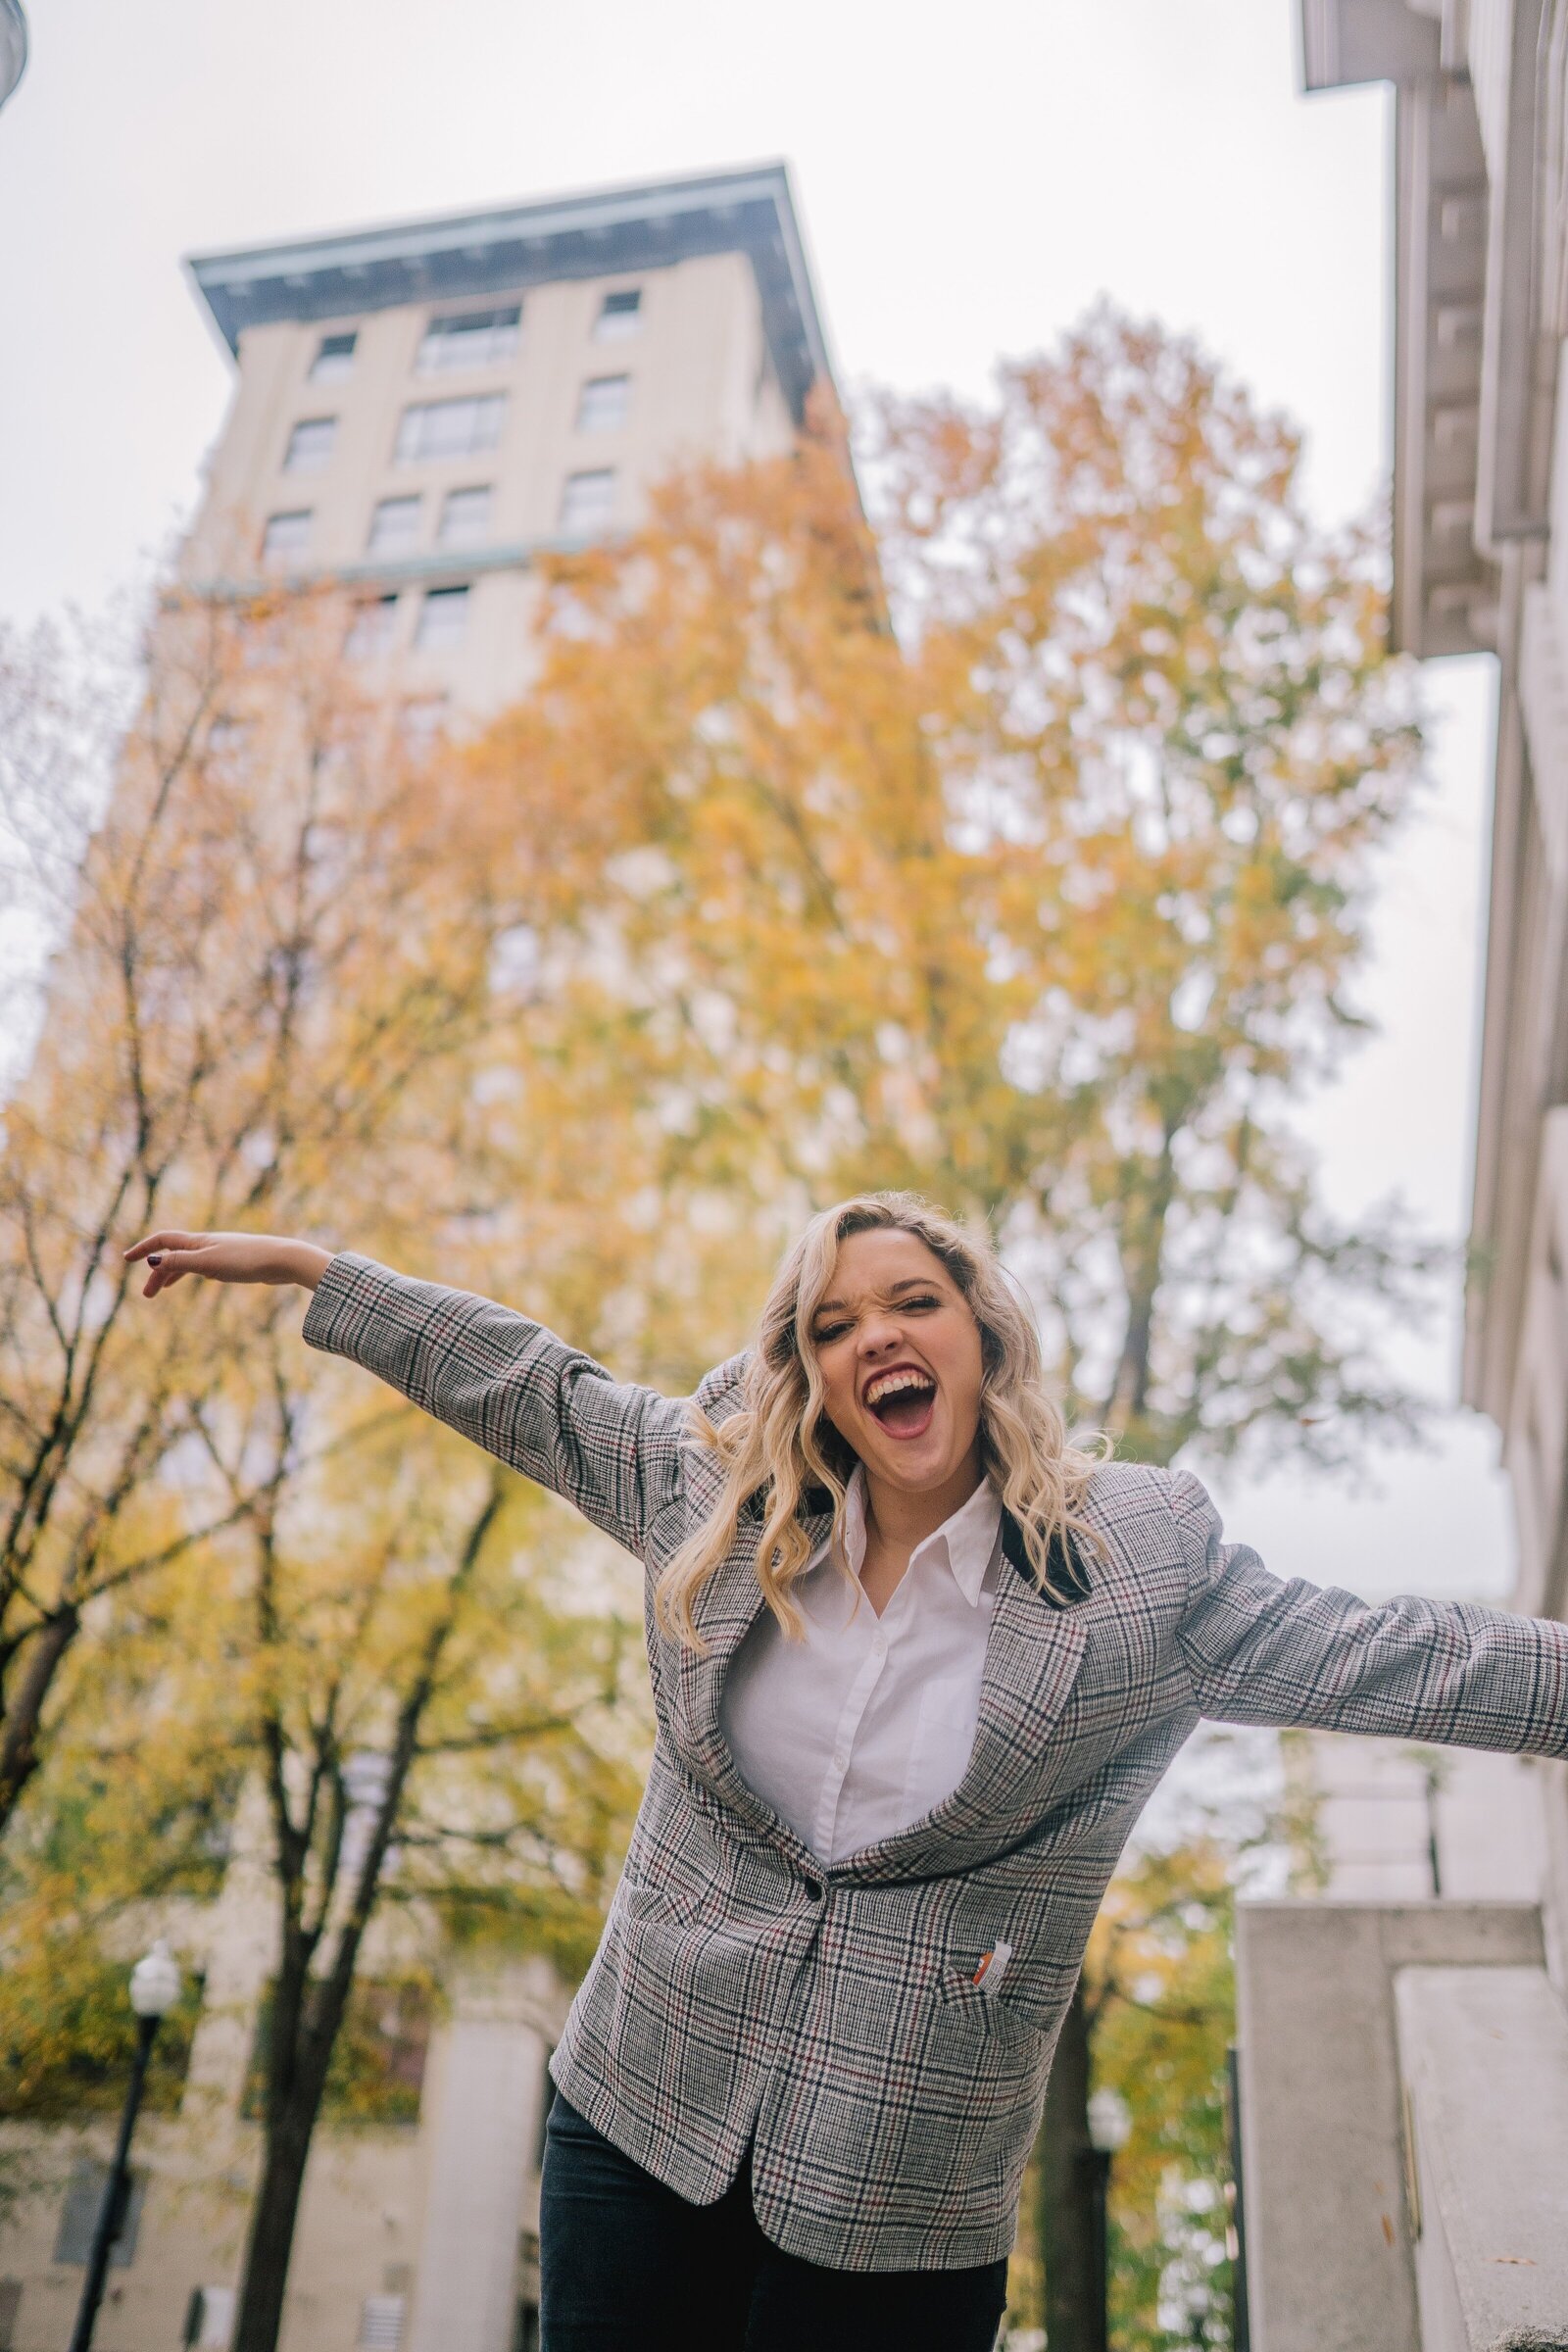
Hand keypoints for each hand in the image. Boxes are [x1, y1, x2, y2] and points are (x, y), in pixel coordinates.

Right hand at [123, 1230, 333, 1298]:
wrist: (283, 1260)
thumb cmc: (246, 1261)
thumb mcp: (209, 1264)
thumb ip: (181, 1263)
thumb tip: (154, 1261)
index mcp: (199, 1241)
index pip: (163, 1240)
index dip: (144, 1248)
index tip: (126, 1259)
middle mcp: (207, 1243)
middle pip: (173, 1254)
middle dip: (157, 1272)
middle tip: (146, 1295)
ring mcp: (221, 1252)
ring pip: (188, 1261)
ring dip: (172, 1274)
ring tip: (161, 1291)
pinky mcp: (234, 1262)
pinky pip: (204, 1265)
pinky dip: (192, 1272)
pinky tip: (197, 1279)